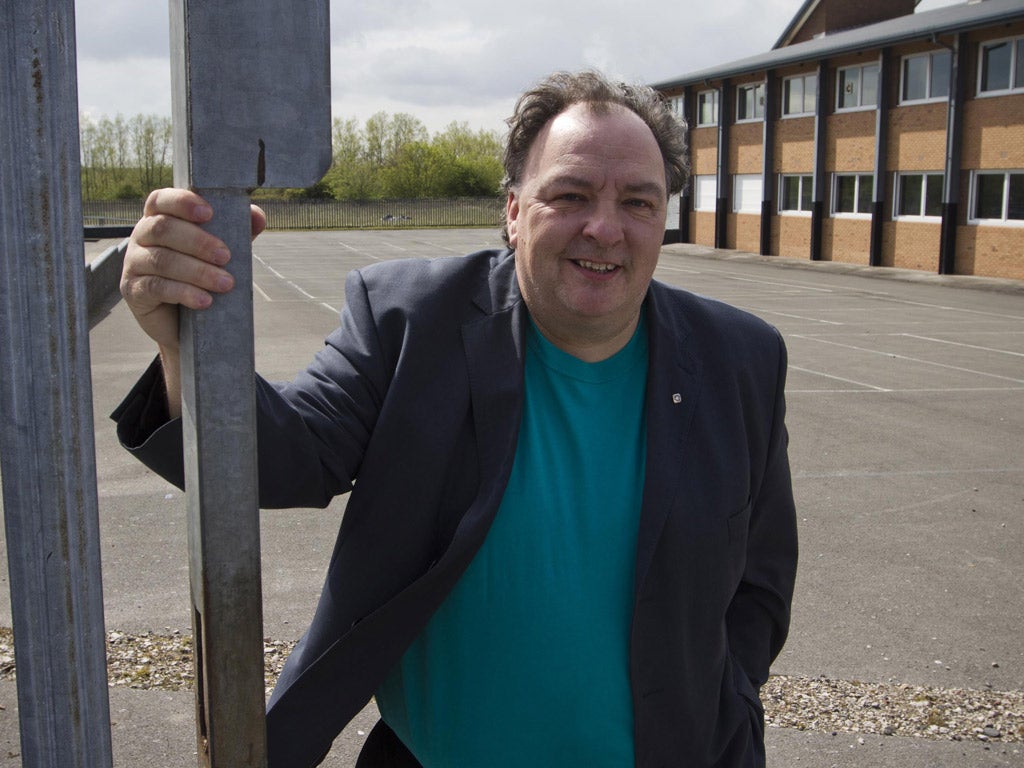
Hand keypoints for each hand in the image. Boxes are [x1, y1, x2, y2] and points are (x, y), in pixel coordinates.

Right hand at [120, 188, 266, 416]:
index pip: (160, 198)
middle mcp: (142, 239)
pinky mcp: (135, 296)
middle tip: (231, 257)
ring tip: (227, 285)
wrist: (195, 329)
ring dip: (196, 270)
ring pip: (159, 259)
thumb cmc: (211, 279)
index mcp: (161, 220)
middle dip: (198, 241)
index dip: (182, 199)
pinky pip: (155, 289)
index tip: (211, 210)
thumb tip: (258, 216)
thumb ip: (241, 233)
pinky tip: (208, 302)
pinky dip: (184, 292)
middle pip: (161, 228)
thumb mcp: (228, 256)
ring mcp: (134, 267)